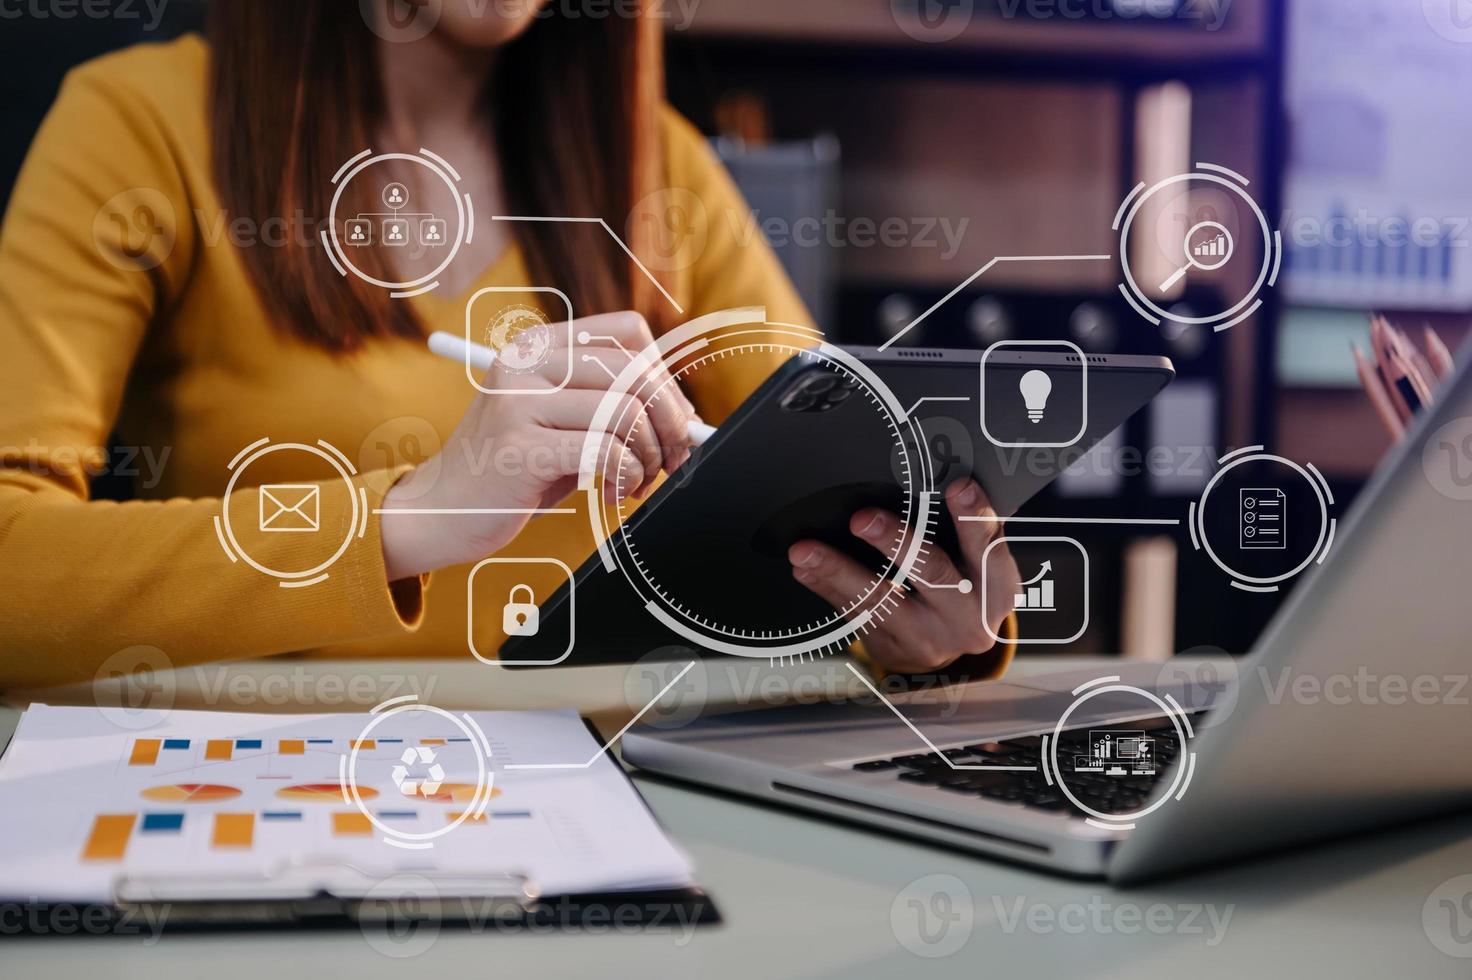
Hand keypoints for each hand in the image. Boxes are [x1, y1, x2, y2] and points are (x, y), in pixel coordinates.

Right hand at [381, 311, 698, 579]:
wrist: (438, 512)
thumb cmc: (511, 472)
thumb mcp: (557, 423)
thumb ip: (609, 407)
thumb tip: (686, 418)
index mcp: (537, 346)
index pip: (628, 332)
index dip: (665, 376)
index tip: (674, 417)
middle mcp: (525, 364)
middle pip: (635, 371)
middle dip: (670, 422)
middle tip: (671, 459)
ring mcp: (518, 403)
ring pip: (625, 412)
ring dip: (648, 456)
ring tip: (635, 481)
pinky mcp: (519, 448)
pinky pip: (604, 452)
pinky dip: (626, 477)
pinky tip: (613, 493)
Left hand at [788, 479, 1018, 674]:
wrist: (952, 649)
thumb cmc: (963, 585)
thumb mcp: (977, 563)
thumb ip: (962, 530)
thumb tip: (925, 476)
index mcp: (996, 586)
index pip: (989, 545)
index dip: (974, 515)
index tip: (958, 486)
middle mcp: (967, 616)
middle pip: (933, 573)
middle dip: (896, 544)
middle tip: (862, 519)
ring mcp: (929, 637)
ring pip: (881, 600)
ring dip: (839, 571)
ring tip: (805, 551)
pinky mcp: (894, 648)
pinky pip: (855, 615)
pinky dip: (826, 588)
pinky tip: (804, 570)